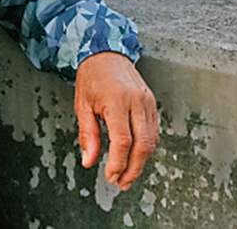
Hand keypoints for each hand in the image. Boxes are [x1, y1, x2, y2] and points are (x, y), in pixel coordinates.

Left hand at [74, 52, 157, 190]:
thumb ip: (88, 135)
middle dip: (133, 169)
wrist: (107, 53)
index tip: (110, 176)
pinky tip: (135, 157)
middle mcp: (136, 101)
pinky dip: (146, 147)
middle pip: (142, 144)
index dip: (118, 163)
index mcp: (117, 100)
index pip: (123, 140)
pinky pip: (153, 131)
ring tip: (127, 175)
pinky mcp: (152, 102)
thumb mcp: (82, 105)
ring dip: (141, 162)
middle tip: (121, 183)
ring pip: (151, 140)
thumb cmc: (92, 77)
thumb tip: (89, 161)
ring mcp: (147, 101)